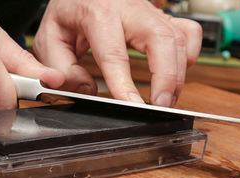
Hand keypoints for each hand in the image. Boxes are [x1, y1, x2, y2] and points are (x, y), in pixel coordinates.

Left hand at [34, 0, 201, 106]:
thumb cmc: (69, 11)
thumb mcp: (50, 38)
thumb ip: (62, 68)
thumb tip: (88, 91)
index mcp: (97, 13)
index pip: (114, 53)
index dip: (124, 83)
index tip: (131, 104)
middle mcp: (128, 9)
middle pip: (160, 38)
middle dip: (166, 77)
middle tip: (160, 105)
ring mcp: (149, 11)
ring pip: (178, 38)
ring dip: (177, 74)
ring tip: (166, 100)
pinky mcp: (161, 16)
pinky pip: (188, 32)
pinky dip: (188, 55)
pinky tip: (176, 72)